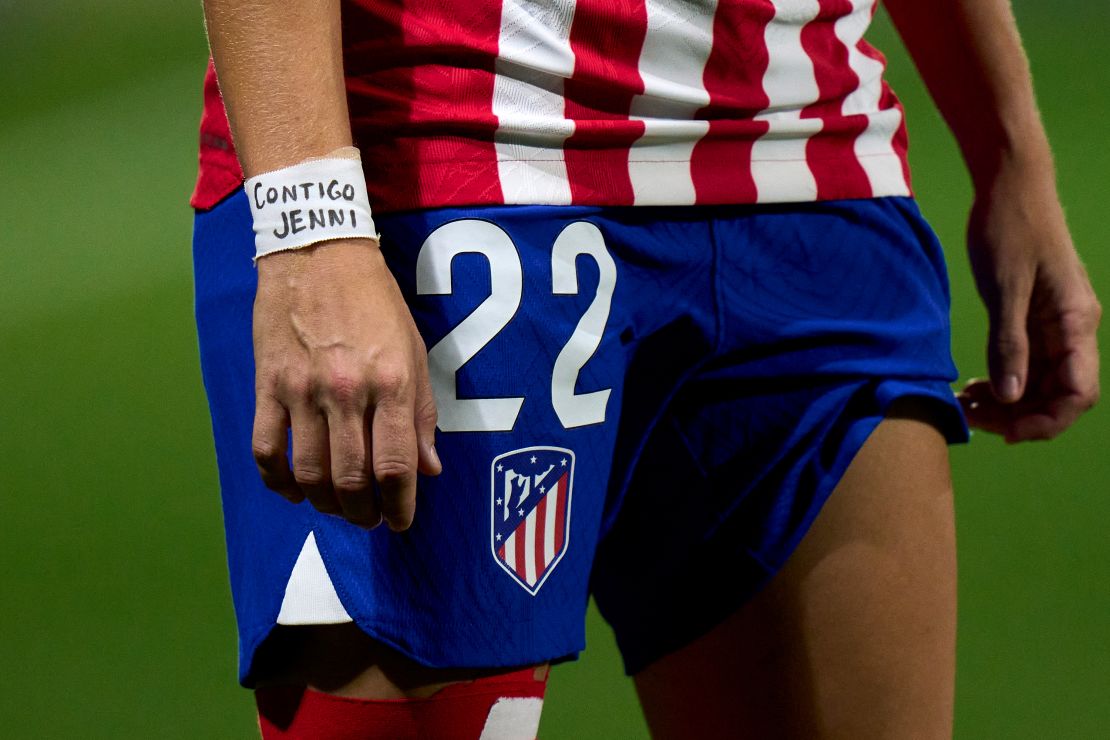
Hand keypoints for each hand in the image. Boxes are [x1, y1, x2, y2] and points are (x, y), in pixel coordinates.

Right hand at [251, 238, 441, 529]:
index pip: (396, 465)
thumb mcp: (414, 350)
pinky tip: (293, 489)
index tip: (401, 521)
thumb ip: (422, 412)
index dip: (400, 505)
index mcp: (391, 382)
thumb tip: (429, 468)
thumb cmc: (375, 302)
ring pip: (308, 473)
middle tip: (369, 519)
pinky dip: (277, 481)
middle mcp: (347, 391)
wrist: (318, 253)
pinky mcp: (268, 385)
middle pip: (352, 479)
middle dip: (363, 513)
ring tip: (337, 506)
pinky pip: (266, 450)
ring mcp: (302, 390)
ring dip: (324, 503)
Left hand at [959, 158, 1100, 441]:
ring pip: (1039, 383)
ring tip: (964, 404)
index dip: (1046, 420)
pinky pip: (1025, 364)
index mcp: (1076, 323)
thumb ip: (1009, 344)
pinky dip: (1002, 380)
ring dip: (1007, 401)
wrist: (1009, 186)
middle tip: (970, 418)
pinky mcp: (1034, 319)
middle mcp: (1072, 330)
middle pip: (1057, 395)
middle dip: (1018, 415)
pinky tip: (972, 387)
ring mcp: (1054, 326)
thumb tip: (1011, 397)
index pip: (1078, 392)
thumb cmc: (1009, 229)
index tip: (1004, 430)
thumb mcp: (1004, 289)